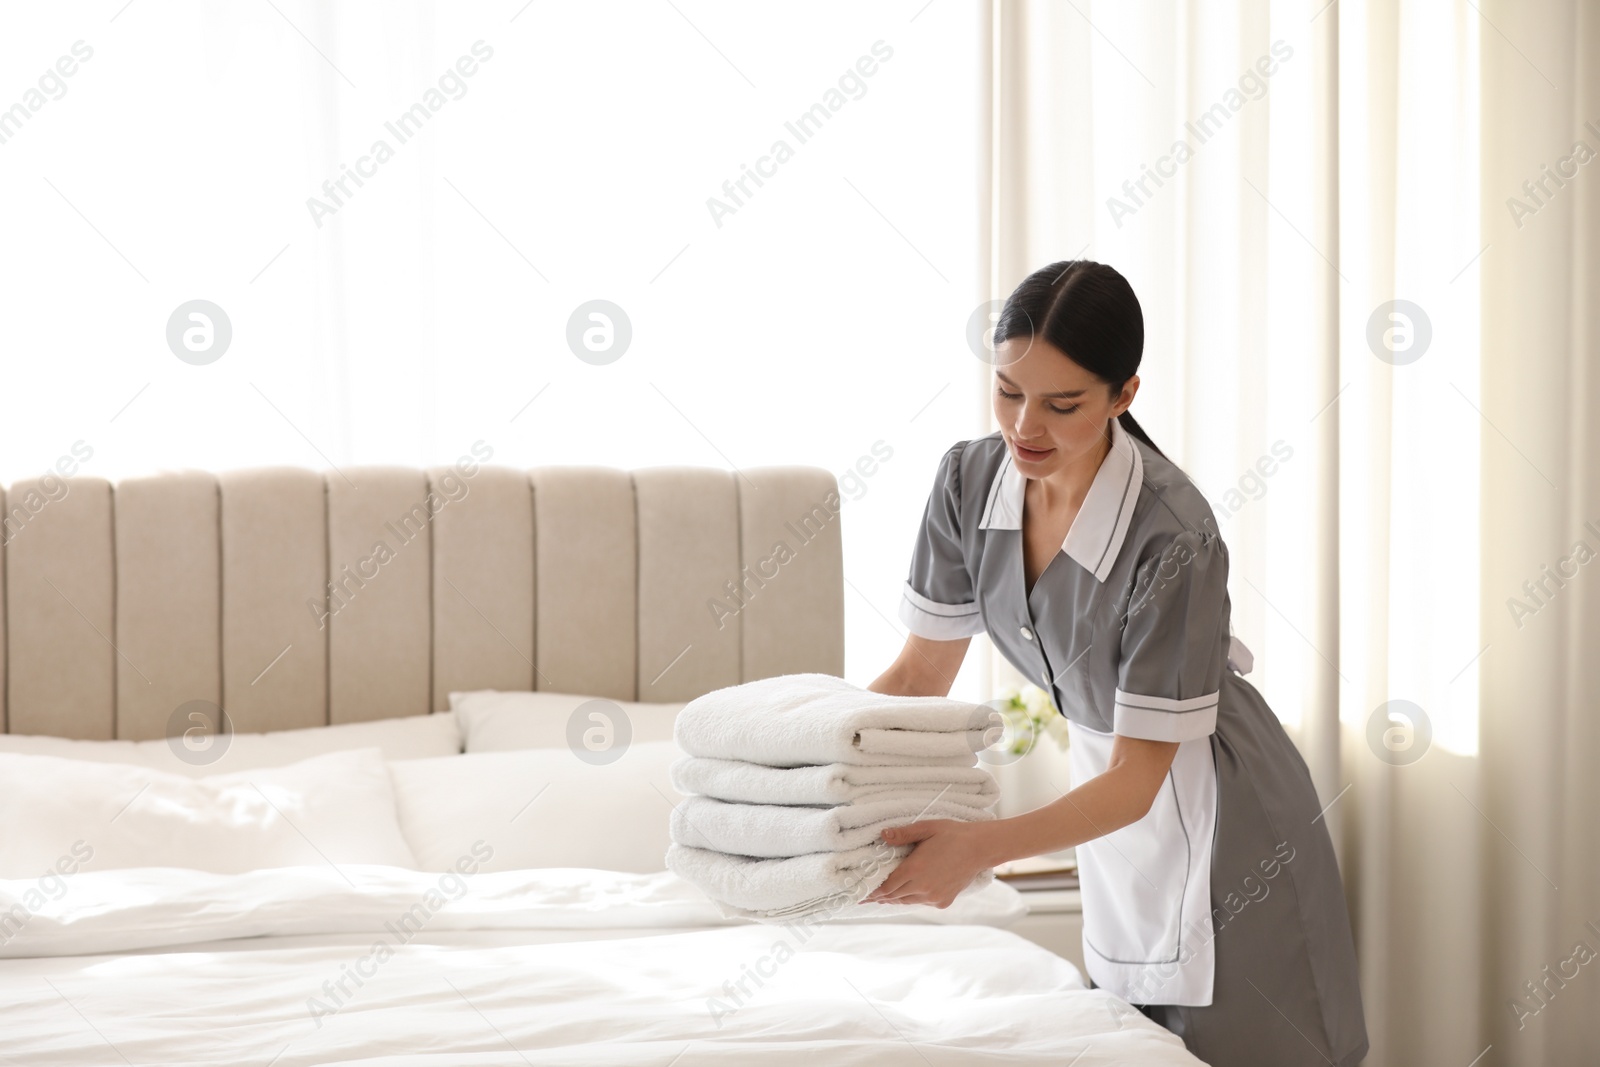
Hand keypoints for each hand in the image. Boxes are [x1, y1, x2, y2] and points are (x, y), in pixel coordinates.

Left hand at [861, 819, 990, 908]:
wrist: (980, 848)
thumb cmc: (952, 835)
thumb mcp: (926, 828)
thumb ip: (903, 834)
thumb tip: (883, 835)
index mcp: (915, 870)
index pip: (886, 886)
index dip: (872, 890)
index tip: (861, 893)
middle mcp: (923, 888)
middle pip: (894, 896)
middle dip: (879, 897)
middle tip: (865, 897)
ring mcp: (934, 897)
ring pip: (907, 901)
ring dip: (894, 899)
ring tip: (881, 898)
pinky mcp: (943, 901)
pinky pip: (921, 902)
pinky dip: (911, 899)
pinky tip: (906, 894)